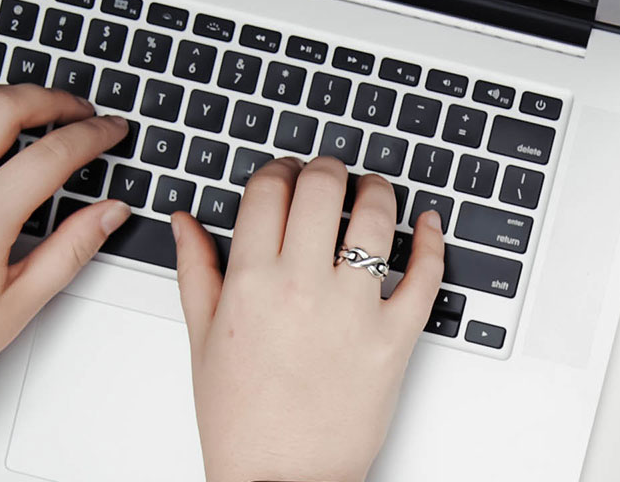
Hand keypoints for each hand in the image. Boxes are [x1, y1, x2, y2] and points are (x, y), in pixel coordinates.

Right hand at [173, 157, 444, 481]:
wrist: (281, 477)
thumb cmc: (241, 419)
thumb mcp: (202, 340)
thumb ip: (196, 271)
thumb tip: (185, 221)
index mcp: (249, 283)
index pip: (268, 190)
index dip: (279, 170)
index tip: (286, 174)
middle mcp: (301, 288)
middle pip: (322, 189)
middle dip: (327, 169)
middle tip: (330, 174)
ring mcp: (353, 311)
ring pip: (376, 218)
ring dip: (378, 191)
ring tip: (373, 192)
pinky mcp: (395, 338)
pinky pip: (425, 275)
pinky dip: (433, 242)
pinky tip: (428, 225)